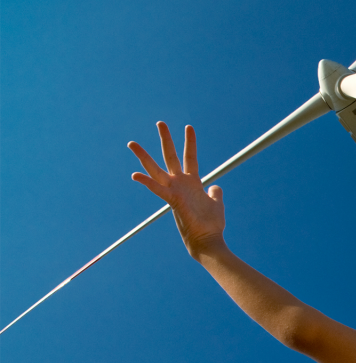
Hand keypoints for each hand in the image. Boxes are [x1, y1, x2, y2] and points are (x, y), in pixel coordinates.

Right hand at [128, 122, 225, 258]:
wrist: (208, 241)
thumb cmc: (212, 224)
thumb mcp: (216, 202)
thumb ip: (215, 192)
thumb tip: (216, 186)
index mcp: (192, 183)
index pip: (190, 157)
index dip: (190, 142)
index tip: (189, 126)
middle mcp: (180, 184)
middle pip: (171, 157)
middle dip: (166, 139)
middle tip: (160, 122)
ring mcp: (175, 192)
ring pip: (156, 170)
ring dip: (144, 157)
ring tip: (131, 143)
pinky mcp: (173, 201)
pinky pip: (158, 190)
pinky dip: (147, 183)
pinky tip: (135, 175)